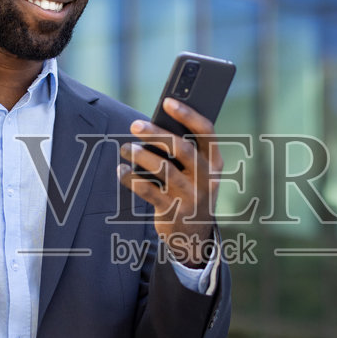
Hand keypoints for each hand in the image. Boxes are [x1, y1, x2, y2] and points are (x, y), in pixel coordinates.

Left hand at [119, 99, 221, 266]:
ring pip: (163, 169)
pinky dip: (131, 179)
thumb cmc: (192, 191)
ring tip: (126, 148)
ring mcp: (191, 196)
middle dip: (155, 133)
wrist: (195, 235)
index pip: (206, 132)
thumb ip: (185, 151)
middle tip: (135, 125)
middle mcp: (206, 178)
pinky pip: (148, 191)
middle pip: (181, 148)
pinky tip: (121, 170)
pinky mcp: (173, 212)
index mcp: (215, 162)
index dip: (188, 114)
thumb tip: (154, 126)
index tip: (168, 102)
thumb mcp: (198, 172)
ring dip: (140, 156)